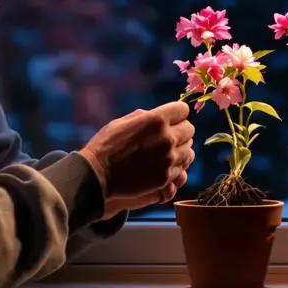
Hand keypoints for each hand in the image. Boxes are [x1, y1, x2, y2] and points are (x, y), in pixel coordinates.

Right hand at [80, 101, 194, 216]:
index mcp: (156, 120)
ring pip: (189, 150)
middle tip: (168, 135)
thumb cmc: (106, 145)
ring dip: (180, 149)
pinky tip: (162, 165)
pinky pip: (182, 168)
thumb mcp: (123, 122)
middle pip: (190, 129)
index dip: (176, 113)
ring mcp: (168, 159)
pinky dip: (175, 166)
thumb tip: (162, 116)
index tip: (170, 118)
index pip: (183, 110)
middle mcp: (167, 138)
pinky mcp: (166, 177)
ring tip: (166, 152)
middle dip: (180, 130)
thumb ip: (146, 116)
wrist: (97, 175)